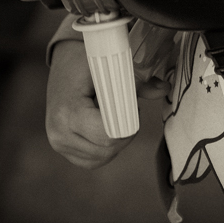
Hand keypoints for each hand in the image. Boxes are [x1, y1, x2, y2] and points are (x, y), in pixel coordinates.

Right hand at [45, 40, 164, 168]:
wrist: (63, 64)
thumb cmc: (85, 62)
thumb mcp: (110, 66)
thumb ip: (139, 82)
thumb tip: (164, 89)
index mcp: (68, 112)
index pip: (107, 135)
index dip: (128, 123)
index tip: (133, 105)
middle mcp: (58, 133)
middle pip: (107, 149)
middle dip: (125, 132)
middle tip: (128, 109)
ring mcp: (59, 144)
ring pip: (102, 157)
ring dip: (117, 141)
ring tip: (116, 116)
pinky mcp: (62, 149)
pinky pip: (93, 159)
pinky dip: (106, 148)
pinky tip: (108, 127)